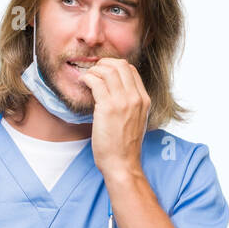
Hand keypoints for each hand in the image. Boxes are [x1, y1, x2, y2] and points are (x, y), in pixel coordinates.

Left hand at [78, 58, 151, 180]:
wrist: (122, 163)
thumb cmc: (125, 147)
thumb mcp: (136, 121)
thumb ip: (131, 105)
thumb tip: (116, 91)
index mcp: (144, 100)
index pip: (131, 70)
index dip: (115, 66)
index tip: (104, 72)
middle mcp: (136, 98)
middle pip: (120, 65)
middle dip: (104, 64)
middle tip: (93, 72)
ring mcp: (123, 101)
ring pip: (107, 70)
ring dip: (94, 70)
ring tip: (87, 79)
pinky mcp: (108, 107)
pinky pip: (95, 81)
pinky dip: (87, 78)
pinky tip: (83, 83)